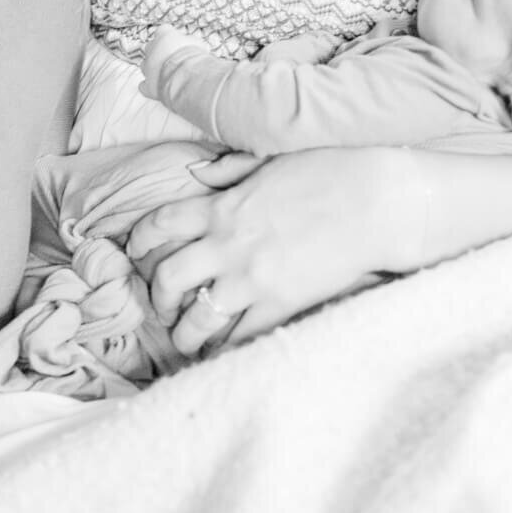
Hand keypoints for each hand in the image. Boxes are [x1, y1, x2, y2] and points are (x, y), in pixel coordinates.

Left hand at [126, 147, 399, 356]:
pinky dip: (225, 348)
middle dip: (158, 296)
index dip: (140, 241)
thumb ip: (229, 172)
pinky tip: (221, 351)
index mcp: (223, 206)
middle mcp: (228, 245)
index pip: (161, 224)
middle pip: (168, 278)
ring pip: (197, 318)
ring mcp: (252, 279)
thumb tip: (196, 174)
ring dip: (184, 332)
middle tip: (162, 305)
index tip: (137, 252)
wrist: (375, 201)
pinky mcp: (280, 304)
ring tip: (185, 339)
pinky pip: (240, 336)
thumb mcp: (269, 161)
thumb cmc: (329, 172)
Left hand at [140, 24, 206, 100]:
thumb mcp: (197, 44)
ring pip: (145, 66)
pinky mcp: (148, 85)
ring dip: (153, 69)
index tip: (177, 42)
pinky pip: (144, 86)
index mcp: (164, 35)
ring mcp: (147, 67)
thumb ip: (191, 42)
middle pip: (150, 47)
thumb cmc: (194, 58)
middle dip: (159, 53)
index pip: (163, 30)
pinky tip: (160, 89)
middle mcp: (151, 49)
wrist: (187, 77)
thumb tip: (192, 44)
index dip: (170, 37)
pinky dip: (150, 87)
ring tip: (167, 74)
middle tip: (172, 59)